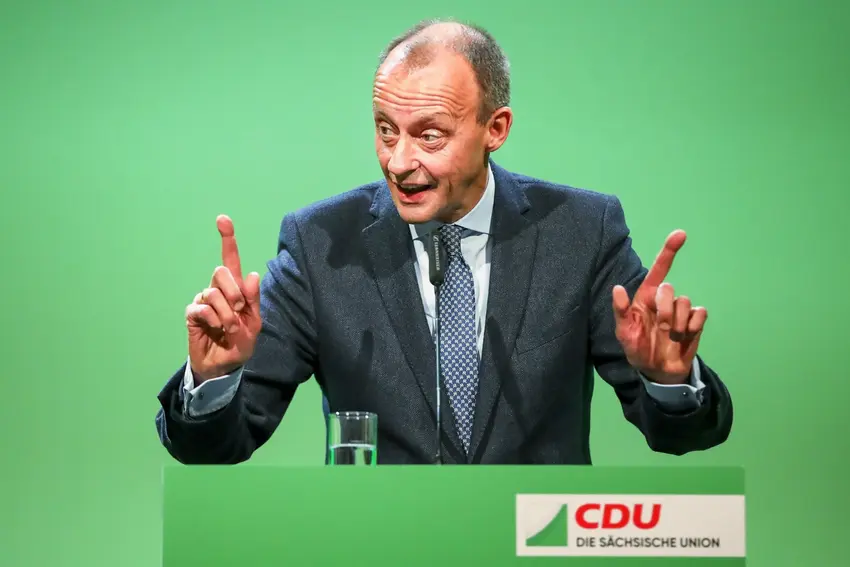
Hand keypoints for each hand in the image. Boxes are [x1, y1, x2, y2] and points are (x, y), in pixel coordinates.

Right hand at [185, 215, 261, 382]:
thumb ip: (254, 301)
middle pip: (221, 271)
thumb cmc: (240, 343)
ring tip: (228, 328)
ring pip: (213, 292)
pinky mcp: (192, 314)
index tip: (222, 219)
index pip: (230, 259)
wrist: (224, 365)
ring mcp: (203, 300)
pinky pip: (201, 308)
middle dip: (234, 291)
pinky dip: (213, 320)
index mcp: (236, 289)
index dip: (227, 238)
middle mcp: (218, 289)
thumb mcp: (254, 324)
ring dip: (226, 313)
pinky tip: (215, 329)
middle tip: (239, 310)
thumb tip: (254, 275)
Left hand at [612, 230, 706, 384]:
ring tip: (671, 336)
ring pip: (685, 302)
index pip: (658, 270)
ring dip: (677, 323)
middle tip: (660, 328)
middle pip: (669, 289)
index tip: (681, 234)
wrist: (658, 371)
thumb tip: (617, 288)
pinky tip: (685, 337)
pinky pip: (700, 313)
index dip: (669, 251)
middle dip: (664, 310)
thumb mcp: (624, 333)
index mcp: (646, 298)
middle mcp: (664, 300)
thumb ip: (621, 311)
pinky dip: (693, 326)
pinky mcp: (696, 321)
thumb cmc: (637, 348)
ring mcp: (681, 310)